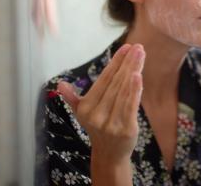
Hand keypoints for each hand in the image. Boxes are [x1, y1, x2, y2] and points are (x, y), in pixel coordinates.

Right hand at [58, 43, 144, 163]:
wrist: (110, 155)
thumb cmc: (98, 127)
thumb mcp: (82, 113)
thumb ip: (73, 98)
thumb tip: (60, 84)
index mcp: (86, 107)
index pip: (104, 79)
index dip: (115, 62)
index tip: (126, 47)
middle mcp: (96, 115)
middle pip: (116, 83)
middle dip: (128, 63)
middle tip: (138, 47)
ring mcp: (111, 123)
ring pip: (124, 91)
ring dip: (134, 70)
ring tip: (141, 55)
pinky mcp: (126, 129)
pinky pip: (130, 106)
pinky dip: (135, 90)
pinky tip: (139, 76)